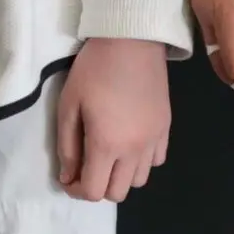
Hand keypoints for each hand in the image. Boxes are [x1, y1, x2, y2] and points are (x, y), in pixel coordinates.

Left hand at [56, 37, 170, 202]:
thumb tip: (68, 177)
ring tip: (109, 153)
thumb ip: (67, 146)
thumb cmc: (94, 69)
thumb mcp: (69, 104)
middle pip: (117, 193)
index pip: (94, 191)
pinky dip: (142, 161)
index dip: (76, 190)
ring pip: (139, 180)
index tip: (68, 177)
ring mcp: (154, 140)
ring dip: (121, 175)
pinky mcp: (166, 127)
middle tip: (87, 164)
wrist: (131, 39)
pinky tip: (131, 141)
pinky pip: (156, 160)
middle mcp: (134, 150)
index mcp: (107, 144)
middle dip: (98, 186)